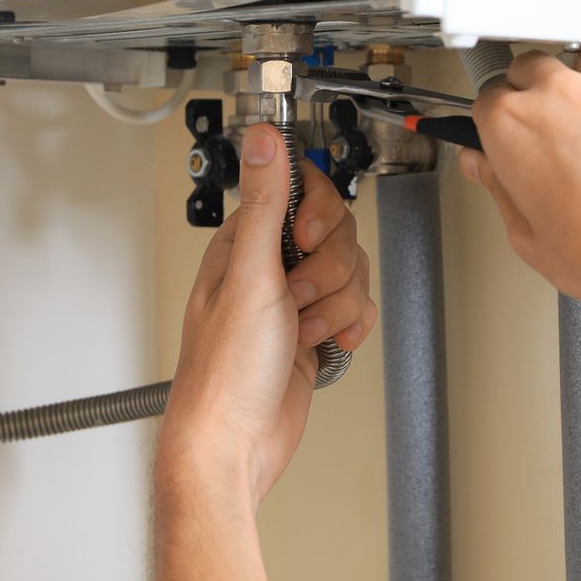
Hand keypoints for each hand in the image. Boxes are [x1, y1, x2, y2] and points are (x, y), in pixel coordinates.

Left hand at [160, 124, 376, 506]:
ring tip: (302, 331)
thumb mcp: (250, 276)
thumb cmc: (224, 370)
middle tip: (297, 298)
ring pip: (351, 274)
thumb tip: (261, 138)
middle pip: (338, 234)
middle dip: (330, 271)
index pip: (302, 191)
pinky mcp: (313, 332)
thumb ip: (266, 202)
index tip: (308, 240)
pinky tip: (325, 346)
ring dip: (336, 307)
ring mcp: (293, 300)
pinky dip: (348, 329)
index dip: (318, 214)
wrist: (235, 443)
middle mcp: (269, 266)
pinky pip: (355, 311)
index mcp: (245, 242)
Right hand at [459, 50, 580, 398]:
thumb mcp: (530, 240)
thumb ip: (499, 192)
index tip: (500, 138)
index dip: (492, 122)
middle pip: (531, 68)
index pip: (486, 98)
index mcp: (514, 125)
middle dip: (531, 93)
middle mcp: (561, 93)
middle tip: (542, 132)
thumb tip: (485, 170)